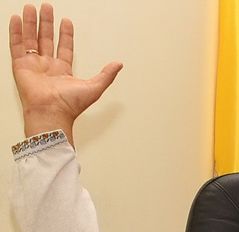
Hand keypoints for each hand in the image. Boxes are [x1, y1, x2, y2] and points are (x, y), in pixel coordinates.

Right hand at [9, 3, 121, 141]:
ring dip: (32, 23)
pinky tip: (17, 19)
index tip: (66, 21)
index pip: (64, 47)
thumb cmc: (70, 105)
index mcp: (63, 71)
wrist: (52, 112)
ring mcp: (34, 65)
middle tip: (47, 8)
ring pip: (31, 39)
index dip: (65, 34)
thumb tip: (119, 64)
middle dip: (47, 23)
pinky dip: (16, 31)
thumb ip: (106, 74)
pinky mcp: (20, 66)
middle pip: (46, 39)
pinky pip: (17, 45)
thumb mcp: (95, 87)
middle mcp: (47, 67)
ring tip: (32, 8)